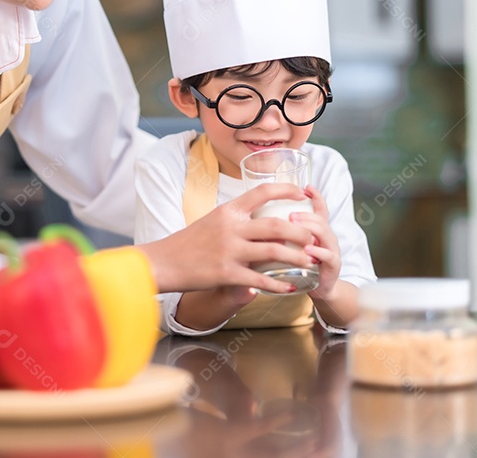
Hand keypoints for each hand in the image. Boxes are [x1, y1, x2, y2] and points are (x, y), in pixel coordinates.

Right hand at [138, 183, 315, 293]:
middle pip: (277, 225)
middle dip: (301, 231)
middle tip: (313, 237)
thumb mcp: (211, 221)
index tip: (301, 192)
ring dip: (296, 257)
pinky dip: (278, 284)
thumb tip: (258, 219)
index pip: (262, 192)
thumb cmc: (188, 243)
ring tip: (309, 261)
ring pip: (274, 251)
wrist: (164, 262)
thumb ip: (235, 220)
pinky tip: (289, 287)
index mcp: (228, 210)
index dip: (285, 190)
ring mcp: (229, 250)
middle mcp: (231, 227)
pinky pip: (260, 279)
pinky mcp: (227, 273)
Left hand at [290, 186, 340, 299]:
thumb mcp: (292, 244)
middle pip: (319, 218)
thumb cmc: (301, 263)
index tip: (306, 187)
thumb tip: (258, 215)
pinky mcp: (333, 265)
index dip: (315, 196)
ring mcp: (331, 249)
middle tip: (290, 214)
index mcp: (317, 228)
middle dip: (305, 214)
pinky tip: (307, 250)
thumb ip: (281, 231)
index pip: (319, 207)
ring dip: (310, 228)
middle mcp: (327, 236)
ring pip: (324, 233)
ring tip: (295, 226)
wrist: (319, 288)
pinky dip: (317, 251)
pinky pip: (328, 255)